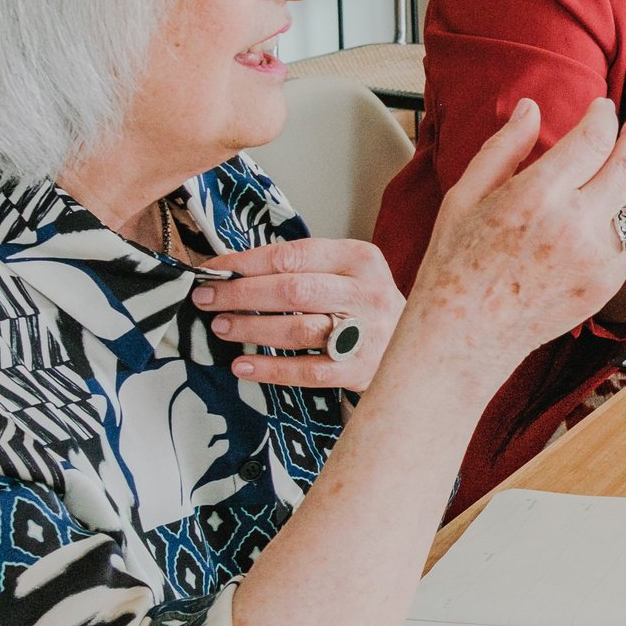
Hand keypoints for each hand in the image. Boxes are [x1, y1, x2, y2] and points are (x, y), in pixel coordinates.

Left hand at [193, 238, 404, 390]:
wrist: (418, 347)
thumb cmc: (365, 306)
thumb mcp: (348, 273)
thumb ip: (304, 268)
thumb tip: (233, 270)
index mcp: (360, 259)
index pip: (294, 255)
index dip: (247, 262)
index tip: (214, 268)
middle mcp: (366, 293)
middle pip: (294, 290)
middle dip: (241, 294)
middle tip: (207, 298)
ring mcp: (365, 333)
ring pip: (298, 329)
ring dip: (252, 327)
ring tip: (221, 326)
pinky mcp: (359, 369)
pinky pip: (307, 370)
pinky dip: (270, 369)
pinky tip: (242, 365)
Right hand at [402, 98, 625, 383]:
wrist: (464, 337)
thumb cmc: (455, 266)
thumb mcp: (464, 196)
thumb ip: (504, 148)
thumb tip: (530, 108)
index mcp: (535, 197)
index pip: (593, 139)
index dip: (604, 116)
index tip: (602, 107)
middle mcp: (573, 225)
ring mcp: (595, 258)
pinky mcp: (606, 285)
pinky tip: (625, 205)